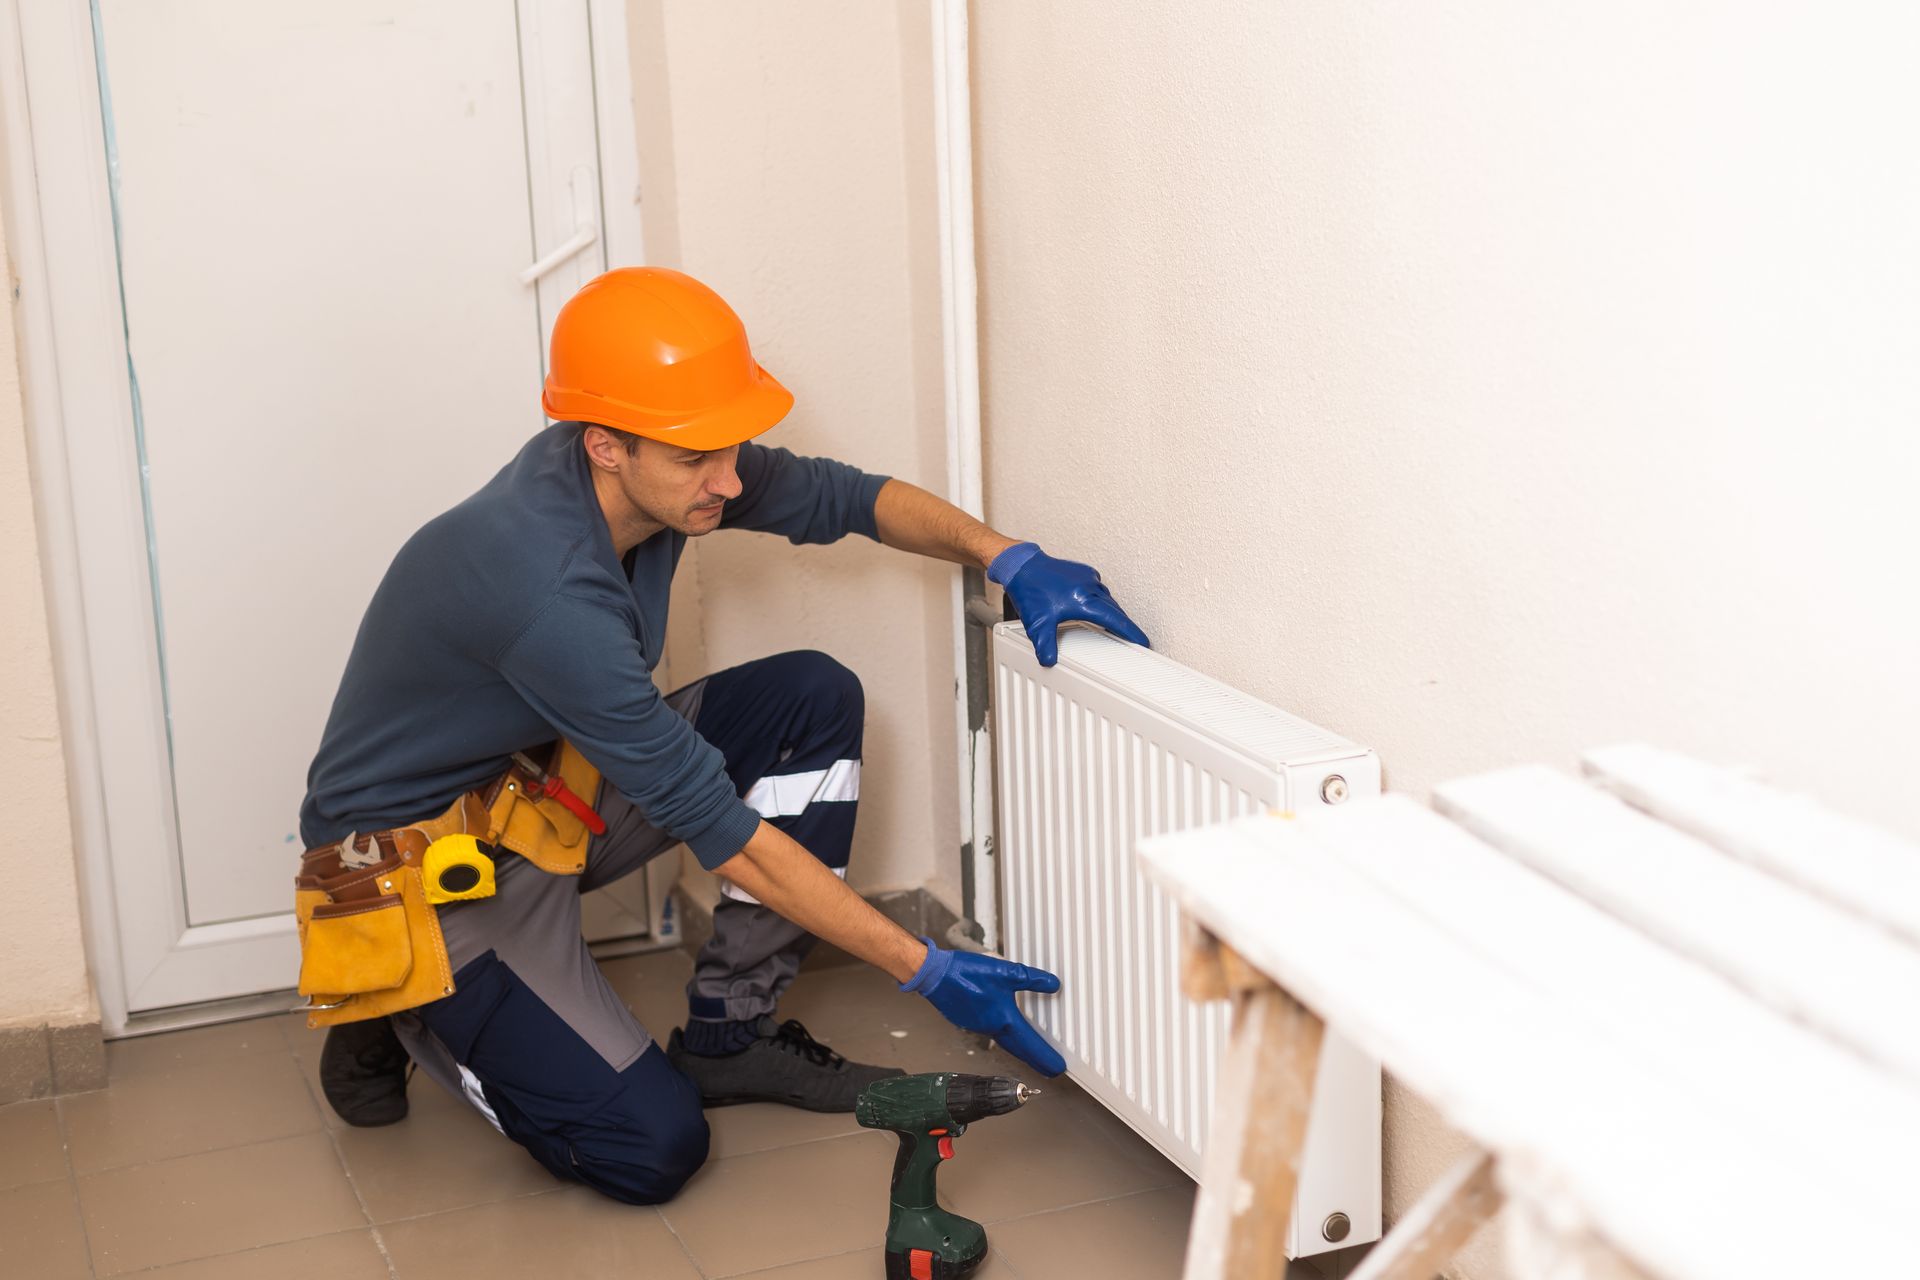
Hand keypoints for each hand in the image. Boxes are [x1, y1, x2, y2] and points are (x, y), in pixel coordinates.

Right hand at [900, 938, 1066, 1076]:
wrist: (934, 976)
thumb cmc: (965, 974)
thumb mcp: (1006, 971)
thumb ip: (1032, 979)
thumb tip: (1053, 984)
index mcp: (1003, 1019)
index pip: (1030, 1045)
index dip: (1045, 1058)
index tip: (1057, 1068)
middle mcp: (992, 1028)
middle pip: (1019, 1050)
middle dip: (1035, 1059)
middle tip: (1049, 1068)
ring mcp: (979, 1026)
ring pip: (1006, 1042)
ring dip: (1020, 1049)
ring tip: (1032, 1052)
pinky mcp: (970, 1021)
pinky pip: (993, 1033)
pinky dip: (1005, 1037)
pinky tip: (1006, 1029)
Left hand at [989, 542, 1149, 666]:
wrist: (1022, 566)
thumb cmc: (1030, 589)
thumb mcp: (1037, 623)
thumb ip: (1045, 645)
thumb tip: (1049, 661)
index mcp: (1084, 601)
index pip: (1115, 620)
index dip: (1131, 633)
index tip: (1143, 641)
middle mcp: (1090, 587)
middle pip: (1114, 610)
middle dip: (1123, 625)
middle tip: (1131, 639)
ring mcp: (1087, 577)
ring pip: (1108, 599)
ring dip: (1111, 612)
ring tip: (1113, 625)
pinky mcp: (1083, 571)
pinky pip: (1099, 589)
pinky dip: (1102, 599)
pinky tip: (1096, 606)